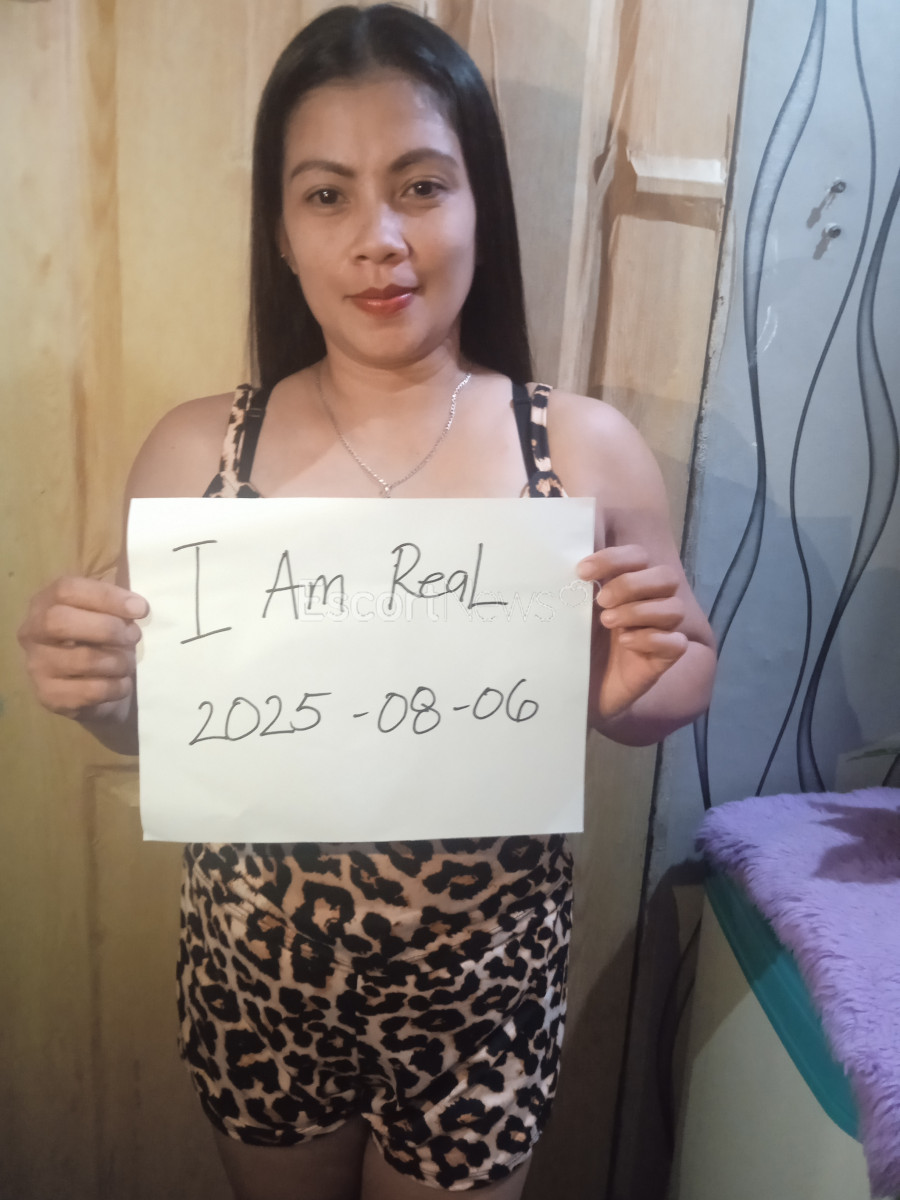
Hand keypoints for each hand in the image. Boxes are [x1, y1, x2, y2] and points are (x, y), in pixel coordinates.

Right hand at [18, 576, 148, 723]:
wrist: (96, 691)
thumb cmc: (103, 641)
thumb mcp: (109, 615)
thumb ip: (117, 606)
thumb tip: (136, 607)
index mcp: (46, 602)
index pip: (67, 589)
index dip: (106, 597)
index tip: (140, 609)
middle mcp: (31, 632)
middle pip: (60, 620)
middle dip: (106, 628)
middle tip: (133, 636)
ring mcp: (36, 666)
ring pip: (81, 659)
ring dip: (118, 661)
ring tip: (129, 663)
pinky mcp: (49, 696)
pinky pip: (90, 691)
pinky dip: (116, 687)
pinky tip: (122, 684)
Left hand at [577, 544, 687, 720]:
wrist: (569, 692)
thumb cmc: (570, 647)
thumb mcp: (569, 612)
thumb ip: (574, 585)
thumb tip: (560, 554)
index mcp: (626, 586)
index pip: (638, 556)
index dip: (615, 558)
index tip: (582, 572)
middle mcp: (647, 605)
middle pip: (666, 578)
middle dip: (632, 584)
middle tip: (602, 601)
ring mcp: (657, 634)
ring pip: (674, 608)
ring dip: (639, 610)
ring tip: (608, 623)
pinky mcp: (661, 662)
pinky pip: (676, 643)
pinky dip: (652, 639)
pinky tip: (626, 643)